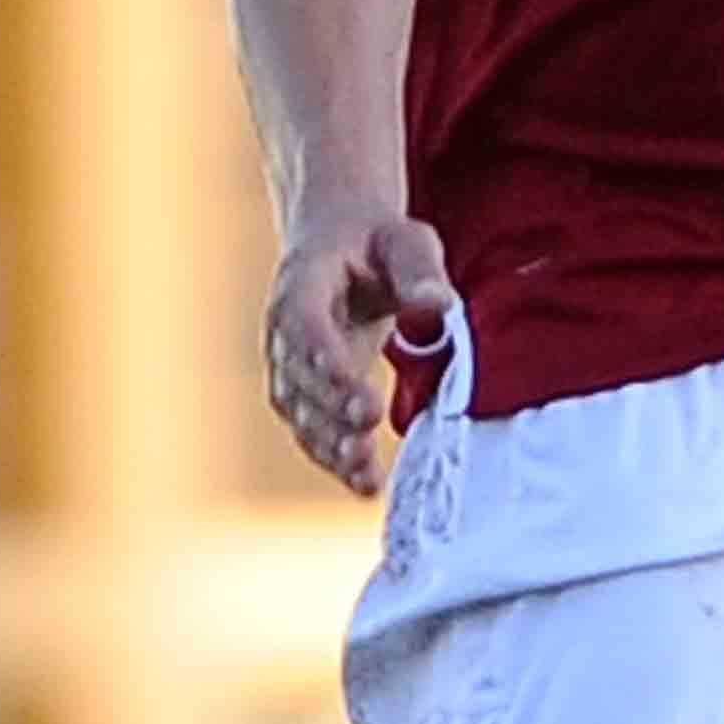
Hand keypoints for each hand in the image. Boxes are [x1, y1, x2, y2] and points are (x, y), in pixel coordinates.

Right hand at [264, 204, 453, 494]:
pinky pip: (313, 428)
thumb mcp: (406, 239)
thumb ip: (420, 272)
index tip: (358, 395)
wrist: (342, 244)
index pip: (305, 327)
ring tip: (365, 474)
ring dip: (330, 445)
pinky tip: (365, 484)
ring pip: (302, 413)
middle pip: (300, 379)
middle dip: (332, 411)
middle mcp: (284, 331)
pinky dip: (335, 457)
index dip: (326, 363)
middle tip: (366, 433)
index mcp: (301, 285)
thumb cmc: (379, 241)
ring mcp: (290, 366)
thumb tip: (438, 306)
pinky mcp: (307, 392)